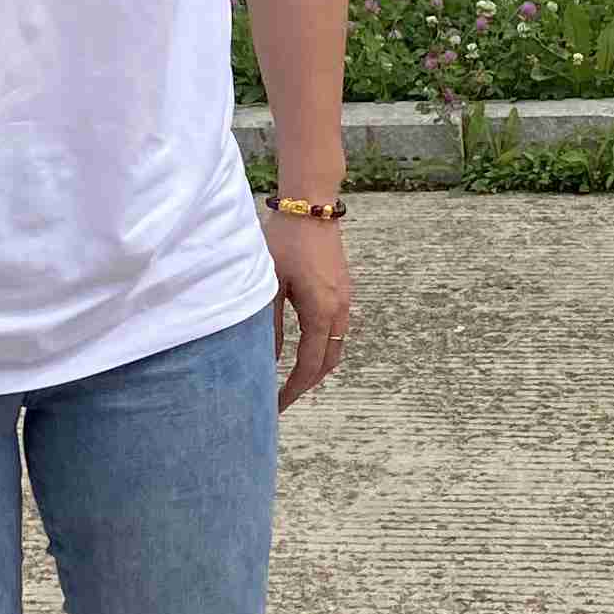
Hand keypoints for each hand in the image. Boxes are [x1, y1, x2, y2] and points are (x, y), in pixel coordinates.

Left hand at [263, 206, 353, 411]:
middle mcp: (340, 311)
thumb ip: (270, 325)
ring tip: (291, 379)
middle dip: (306, 384)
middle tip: (282, 399)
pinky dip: (322, 348)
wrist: (312, 207)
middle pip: (328, 362)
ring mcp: (345, 301)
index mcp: (322, 312)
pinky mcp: (343, 291)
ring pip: (335, 347)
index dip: (293, 390)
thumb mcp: (270, 285)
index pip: (310, 366)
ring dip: (317, 367)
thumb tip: (268, 359)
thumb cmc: (286, 241)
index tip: (277, 406)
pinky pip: (337, 330)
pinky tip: (303, 348)